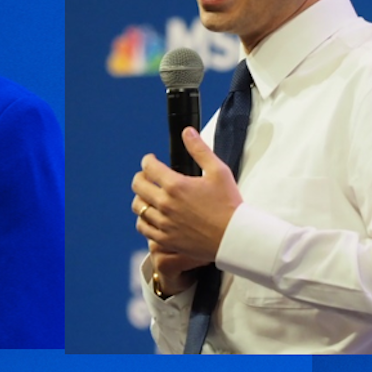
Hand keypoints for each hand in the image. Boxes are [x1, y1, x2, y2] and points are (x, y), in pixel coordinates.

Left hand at [132, 127, 242, 269]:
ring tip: (149, 195)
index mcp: (176, 185)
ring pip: (138, 207)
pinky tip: (151, 215)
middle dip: (141, 176)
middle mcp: (165, 204)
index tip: (151, 160)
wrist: (234, 237)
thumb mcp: (218, 171)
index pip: (149, 167)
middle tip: (148, 176)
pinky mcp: (165, 239)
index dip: (148, 160)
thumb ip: (200, 150)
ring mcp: (163, 223)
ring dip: (141, 198)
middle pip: (138, 186)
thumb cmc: (229, 205)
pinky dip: (143, 219)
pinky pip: (143, 227)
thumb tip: (187, 132)